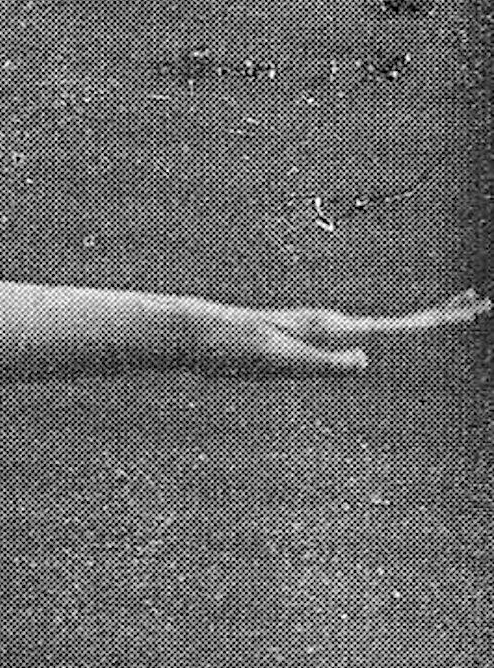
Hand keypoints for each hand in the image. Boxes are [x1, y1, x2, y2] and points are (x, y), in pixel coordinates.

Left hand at [187, 284, 488, 373]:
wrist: (201, 335)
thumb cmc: (237, 351)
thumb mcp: (282, 363)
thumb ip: (323, 364)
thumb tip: (367, 360)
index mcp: (333, 330)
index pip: (399, 325)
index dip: (437, 320)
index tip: (471, 310)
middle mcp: (331, 324)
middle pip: (399, 320)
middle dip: (440, 313)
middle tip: (481, 304)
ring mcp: (320, 331)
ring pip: (380, 325)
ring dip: (417, 321)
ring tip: (446, 315)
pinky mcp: (305, 339)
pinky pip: (353, 336)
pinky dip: (380, 333)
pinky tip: (378, 342)